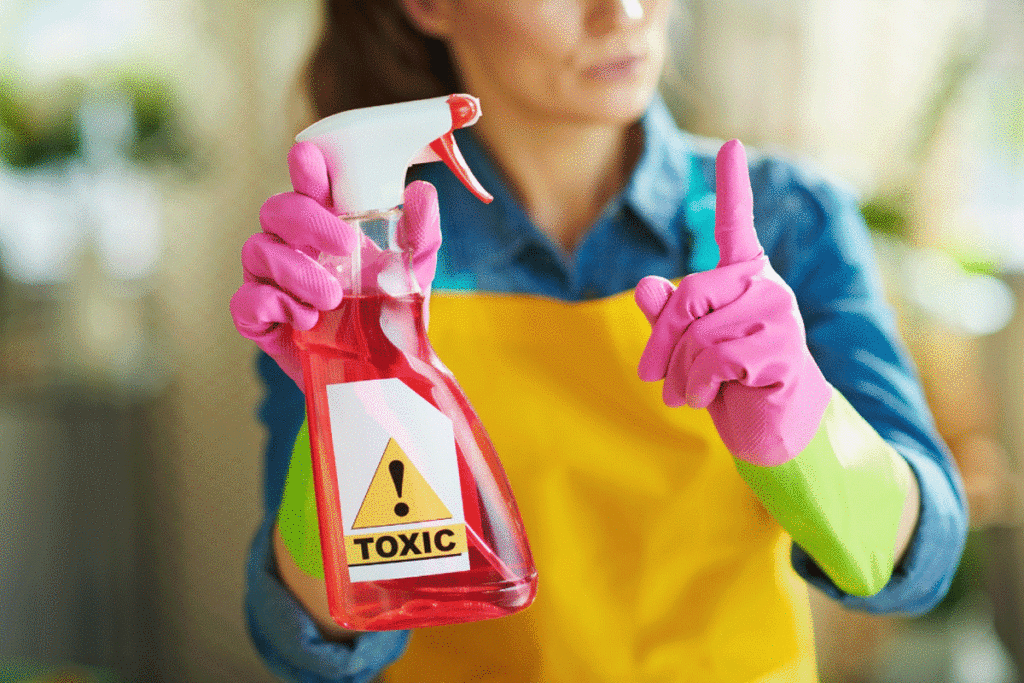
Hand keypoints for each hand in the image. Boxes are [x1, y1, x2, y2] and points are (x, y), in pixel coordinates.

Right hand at [229, 141, 441, 386]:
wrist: (376, 373)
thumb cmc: (387, 312)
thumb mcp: (412, 273)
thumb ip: (420, 235)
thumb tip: (423, 193)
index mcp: (324, 224)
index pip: (307, 185)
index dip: (304, 169)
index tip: (310, 160)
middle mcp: (291, 244)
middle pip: (276, 210)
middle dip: (308, 221)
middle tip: (347, 246)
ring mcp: (269, 279)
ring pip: (258, 251)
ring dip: (298, 271)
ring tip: (333, 298)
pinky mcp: (259, 319)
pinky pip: (245, 301)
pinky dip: (273, 304)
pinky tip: (305, 318)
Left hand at [635, 139, 831, 466]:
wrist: (776, 433)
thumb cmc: (732, 385)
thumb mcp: (691, 350)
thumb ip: (670, 319)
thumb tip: (646, 285)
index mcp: (745, 280)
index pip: (738, 226)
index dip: (733, 186)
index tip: (730, 146)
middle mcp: (766, 287)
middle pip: (688, 295)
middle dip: (661, 342)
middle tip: (653, 376)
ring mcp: (778, 316)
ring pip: (698, 333)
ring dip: (680, 373)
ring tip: (690, 392)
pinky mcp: (782, 350)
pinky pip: (714, 359)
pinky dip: (698, 385)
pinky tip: (713, 397)